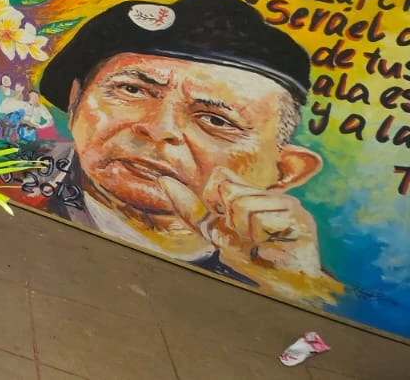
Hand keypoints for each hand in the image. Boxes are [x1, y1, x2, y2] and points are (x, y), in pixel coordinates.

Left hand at [157, 169, 340, 303]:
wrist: (288, 289)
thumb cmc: (254, 262)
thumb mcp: (216, 233)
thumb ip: (192, 210)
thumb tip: (164, 182)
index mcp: (254, 195)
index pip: (221, 176)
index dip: (213, 197)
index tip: (225, 221)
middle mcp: (273, 195)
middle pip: (229, 190)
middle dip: (230, 221)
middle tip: (250, 240)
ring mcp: (290, 205)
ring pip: (243, 205)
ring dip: (246, 233)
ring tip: (263, 246)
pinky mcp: (301, 220)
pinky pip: (260, 221)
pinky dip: (261, 241)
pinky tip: (274, 251)